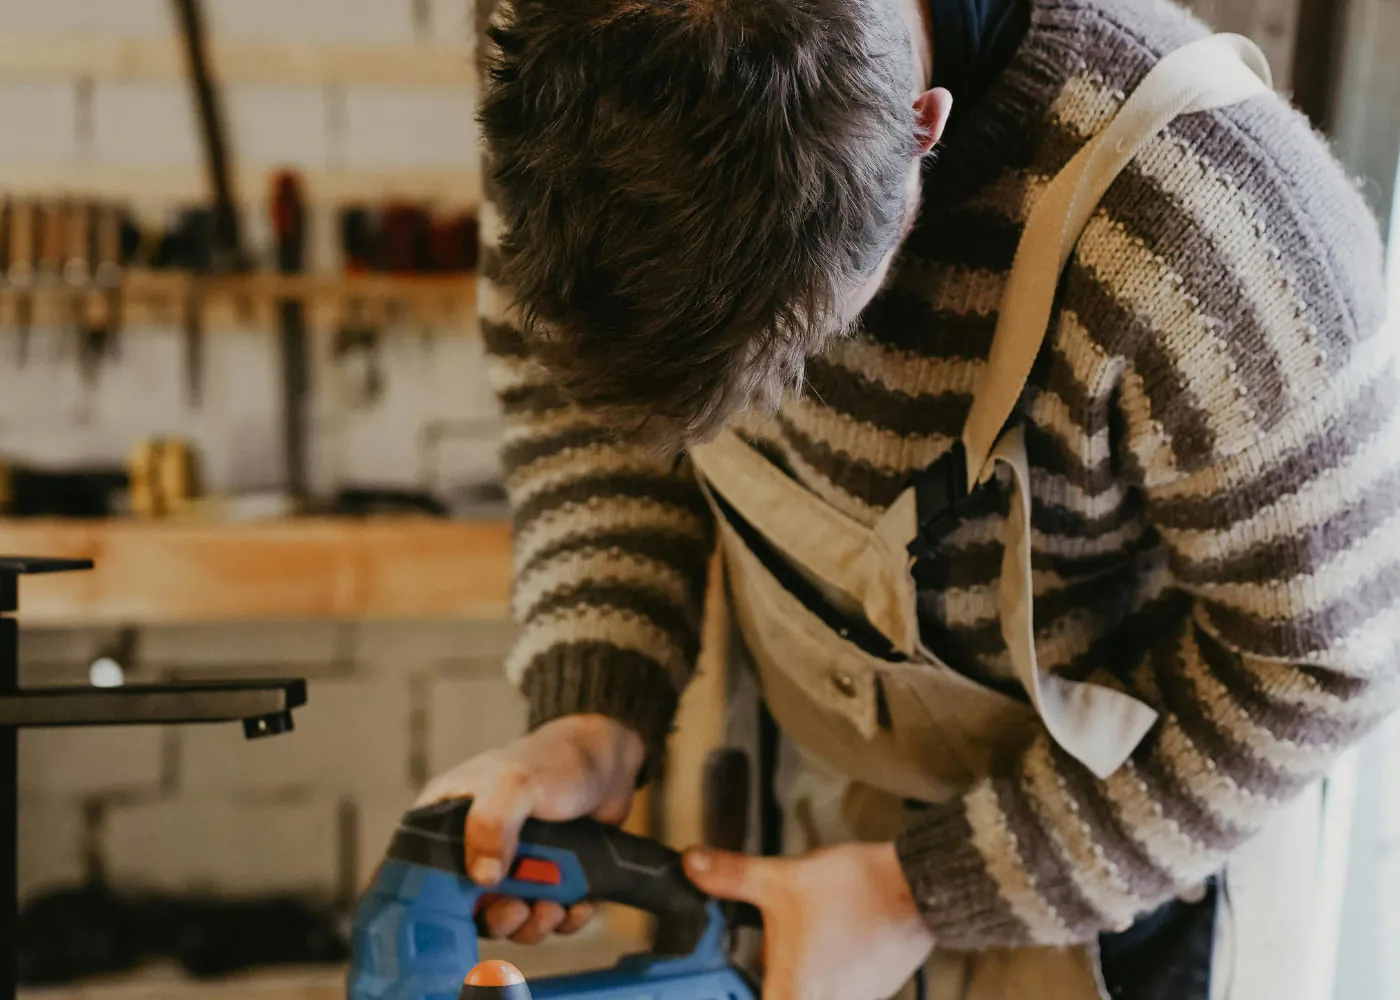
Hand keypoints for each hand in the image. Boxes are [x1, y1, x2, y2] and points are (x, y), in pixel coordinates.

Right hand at [414, 714, 645, 943]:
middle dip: (498, 918)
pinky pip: (547, 914)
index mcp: (450, 818)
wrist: (608, 762)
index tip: (459, 914)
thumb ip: (492, 823)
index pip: (421, 868)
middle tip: (519, 911)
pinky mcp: (547, 878)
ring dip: (531, 924)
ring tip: (552, 909)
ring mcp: (512, 864)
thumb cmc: (554, 760)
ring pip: (510, 916)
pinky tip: (576, 905)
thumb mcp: (516, 783)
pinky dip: (563, 919)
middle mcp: (476, 846)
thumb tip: (483, 877)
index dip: (433, 899)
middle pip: (469, 905)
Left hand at [684, 842, 933, 999]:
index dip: (731, 992)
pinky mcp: (869, 991)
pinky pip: (831, 985)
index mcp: (792, 996)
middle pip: (775, 994)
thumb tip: (692, 864)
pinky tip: (821, 933)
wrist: (917, 889)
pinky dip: (818, 965)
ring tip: (794, 933)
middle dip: (762, 970)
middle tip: (759, 943)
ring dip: (791, 968)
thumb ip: (731, 876)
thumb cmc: (854, 893)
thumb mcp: (780, 880)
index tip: (722, 977)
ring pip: (802, 990)